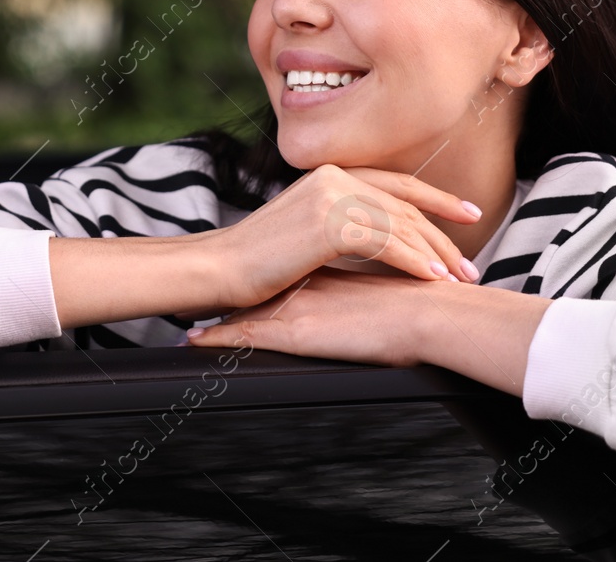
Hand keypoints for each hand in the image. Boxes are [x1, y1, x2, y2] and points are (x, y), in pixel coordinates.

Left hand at [187, 266, 430, 366]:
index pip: (283, 273)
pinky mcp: (296, 331)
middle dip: (225, 293)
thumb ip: (370, 292)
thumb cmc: (420, 309)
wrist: (429, 316)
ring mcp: (297, 306)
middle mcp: (305, 284)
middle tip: (197, 298)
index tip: (233, 282)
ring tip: (186, 323)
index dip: (257, 276)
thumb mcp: (388, 292)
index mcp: (327, 273)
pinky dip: (219, 339)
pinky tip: (195, 341)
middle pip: (256, 287)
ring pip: (244, 310)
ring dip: (215, 315)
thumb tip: (368, 302)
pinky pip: (246, 337)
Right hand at [202, 163, 480, 311]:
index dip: (436, 199)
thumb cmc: (256, 261)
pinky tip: (432, 278)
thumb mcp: (304, 230)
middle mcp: (333, 178)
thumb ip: (339, 224)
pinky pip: (386, 243)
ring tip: (459, 277)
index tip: (468, 213)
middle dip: (444, 234)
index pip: (395, 184)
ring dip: (435, 253)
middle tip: (471, 261)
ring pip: (400, 224)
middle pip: (405, 205)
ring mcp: (331, 197)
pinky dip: (414, 261)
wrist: (219, 268)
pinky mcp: (329, 224)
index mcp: (329, 175)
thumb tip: (374, 241)